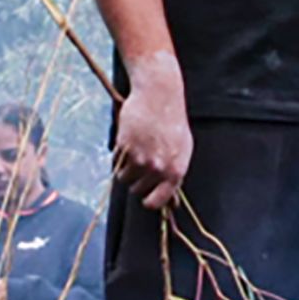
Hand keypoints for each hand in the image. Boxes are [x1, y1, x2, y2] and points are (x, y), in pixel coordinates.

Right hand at [112, 58, 192, 210]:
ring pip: (124, 178)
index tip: (145, 199)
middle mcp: (158, 168)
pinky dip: (118, 156)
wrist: (160, 96)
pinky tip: (128, 141)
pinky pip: (116, 162)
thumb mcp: (182, 150)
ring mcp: (140, 159)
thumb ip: (174, 176)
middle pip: (137, 190)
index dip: (149, 201)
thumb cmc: (172, 123)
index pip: (157, 201)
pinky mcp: (125, 148)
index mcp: (175, 171)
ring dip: (125, 169)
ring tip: (134, 151)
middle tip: (141, 163)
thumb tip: (171, 203)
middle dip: (137, 180)